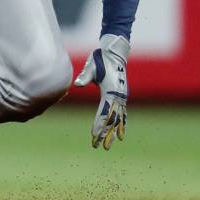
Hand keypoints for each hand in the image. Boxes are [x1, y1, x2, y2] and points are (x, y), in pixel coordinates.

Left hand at [73, 34, 129, 149]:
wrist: (114, 52)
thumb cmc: (100, 59)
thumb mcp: (91, 67)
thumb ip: (85, 77)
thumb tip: (77, 84)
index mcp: (110, 91)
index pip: (103, 113)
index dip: (98, 125)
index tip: (94, 136)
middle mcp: (118, 96)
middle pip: (111, 119)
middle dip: (104, 134)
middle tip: (98, 147)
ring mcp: (122, 97)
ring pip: (118, 119)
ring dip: (113, 133)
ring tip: (109, 146)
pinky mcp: (122, 95)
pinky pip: (123, 113)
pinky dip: (122, 125)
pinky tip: (121, 134)